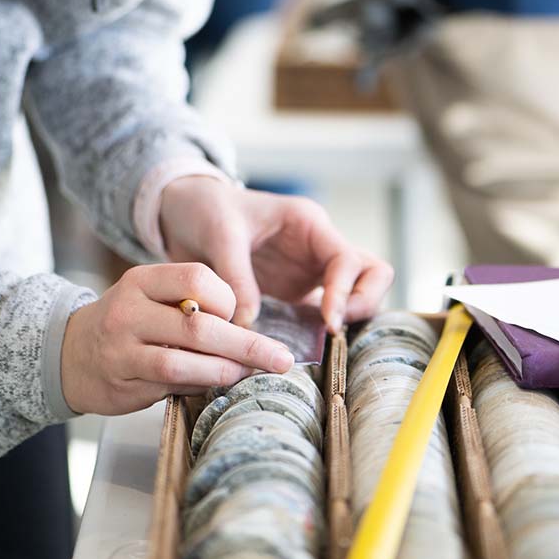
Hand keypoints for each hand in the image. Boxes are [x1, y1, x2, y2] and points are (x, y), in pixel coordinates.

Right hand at [61, 262, 294, 414]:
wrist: (70, 353)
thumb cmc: (128, 322)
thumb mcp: (151, 297)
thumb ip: (190, 304)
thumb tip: (250, 328)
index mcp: (141, 280)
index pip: (196, 277)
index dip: (227, 299)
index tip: (237, 315)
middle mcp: (128, 310)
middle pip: (198, 325)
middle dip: (247, 345)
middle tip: (281, 359)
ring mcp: (121, 348)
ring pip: (185, 359)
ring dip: (226, 370)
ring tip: (251, 373)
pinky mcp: (122, 380)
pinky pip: (170, 383)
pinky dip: (200, 384)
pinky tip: (216, 384)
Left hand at [159, 178, 393, 332]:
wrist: (186, 211)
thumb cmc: (207, 209)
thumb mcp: (220, 235)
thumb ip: (236, 277)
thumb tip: (249, 325)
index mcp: (308, 225)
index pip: (348, 259)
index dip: (346, 291)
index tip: (328, 321)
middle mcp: (318, 248)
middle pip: (373, 275)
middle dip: (363, 304)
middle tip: (334, 330)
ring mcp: (309, 272)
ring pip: (356, 295)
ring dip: (349, 319)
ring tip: (321, 343)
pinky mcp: (294, 293)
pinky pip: (322, 314)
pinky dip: (320, 332)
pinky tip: (301, 348)